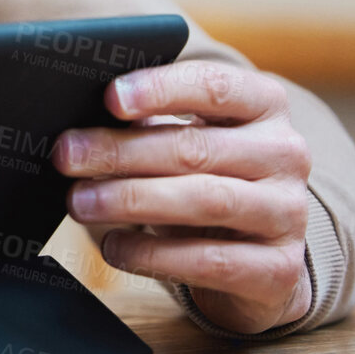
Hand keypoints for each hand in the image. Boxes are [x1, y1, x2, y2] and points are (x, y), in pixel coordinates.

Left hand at [53, 59, 312, 333]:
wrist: (256, 255)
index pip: (213, 85)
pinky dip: (152, 255)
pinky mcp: (279, 269)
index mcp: (263, 103)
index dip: (159, 89)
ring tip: (79, 201)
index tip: (109, 99)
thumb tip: (78, 126)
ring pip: (204, 200)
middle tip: (66, 156)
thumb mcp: (183, 138)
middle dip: (120, 151)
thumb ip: (143, 120)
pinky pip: (210, 261)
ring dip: (130, 200)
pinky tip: (114, 247)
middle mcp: (285, 153)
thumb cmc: (201, 176)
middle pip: (194, 147)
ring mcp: (288, 212)